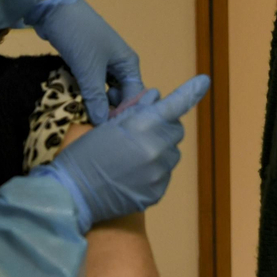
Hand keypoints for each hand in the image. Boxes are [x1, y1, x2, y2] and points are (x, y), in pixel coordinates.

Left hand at [23, 0, 143, 122]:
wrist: (53, 10)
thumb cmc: (78, 36)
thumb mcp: (88, 69)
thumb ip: (96, 98)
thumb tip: (102, 124)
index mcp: (127, 64)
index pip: (135, 96)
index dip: (124, 113)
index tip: (110, 131)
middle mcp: (119, 65)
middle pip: (121, 96)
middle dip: (111, 111)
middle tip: (97, 130)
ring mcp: (102, 64)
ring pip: (105, 92)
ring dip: (98, 105)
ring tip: (88, 123)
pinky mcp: (86, 64)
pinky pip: (92, 86)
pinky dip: (87, 96)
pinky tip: (80, 108)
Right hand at [35, 75, 210, 227]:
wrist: (72, 196)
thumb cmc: (81, 156)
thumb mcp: (104, 126)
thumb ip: (133, 112)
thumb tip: (154, 98)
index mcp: (142, 127)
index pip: (174, 105)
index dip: (191, 91)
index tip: (204, 81)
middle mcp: (157, 149)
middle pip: (175, 130)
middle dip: (163, 127)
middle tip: (141, 132)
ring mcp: (159, 174)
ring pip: (172, 153)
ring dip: (160, 149)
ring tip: (134, 156)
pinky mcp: (157, 193)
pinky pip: (165, 174)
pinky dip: (154, 171)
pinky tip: (132, 174)